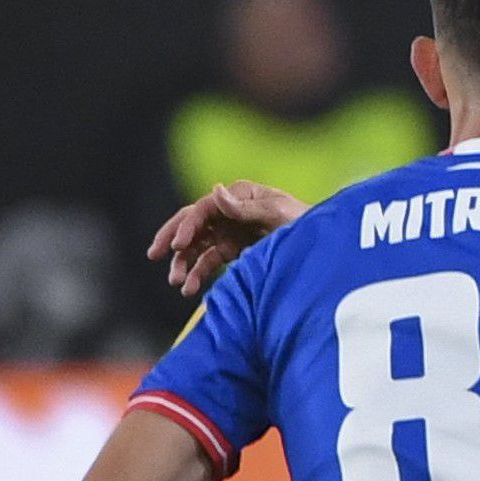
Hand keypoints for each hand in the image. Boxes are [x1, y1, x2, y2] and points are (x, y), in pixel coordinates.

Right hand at [147, 180, 308, 298]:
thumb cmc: (306, 223)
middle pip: (193, 223)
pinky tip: (191, 290)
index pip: (204, 208)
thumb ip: (247, 207)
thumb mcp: (279, 213)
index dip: (188, 226)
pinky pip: (210, 262)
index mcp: (240, 196)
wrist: (325, 246)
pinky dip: (199, 275)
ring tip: (177, 283)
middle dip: (173, 239)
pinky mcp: (235, 251)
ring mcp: (231, 232)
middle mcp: (231, 212)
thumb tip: (215, 190)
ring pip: (199, 246)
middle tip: (154, 255)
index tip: (179, 246)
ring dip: (185, 263)